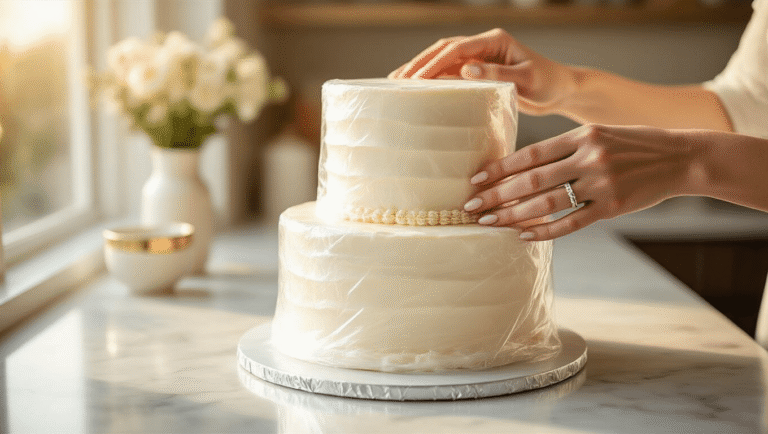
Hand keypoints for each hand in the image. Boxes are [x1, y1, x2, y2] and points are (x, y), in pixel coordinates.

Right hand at [388, 28, 577, 115]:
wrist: (561, 91)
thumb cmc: (549, 83)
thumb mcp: (527, 79)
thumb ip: (498, 74)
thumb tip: (467, 69)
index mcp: (495, 41)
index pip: (458, 49)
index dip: (435, 62)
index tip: (416, 78)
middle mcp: (484, 46)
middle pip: (444, 50)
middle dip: (419, 63)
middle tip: (397, 79)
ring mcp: (480, 58)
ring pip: (444, 60)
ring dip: (421, 69)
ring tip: (397, 82)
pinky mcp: (479, 72)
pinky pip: (450, 73)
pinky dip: (433, 79)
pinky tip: (417, 89)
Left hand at [463, 124, 698, 239]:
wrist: (679, 158)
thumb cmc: (631, 145)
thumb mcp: (598, 135)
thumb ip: (565, 148)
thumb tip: (522, 166)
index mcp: (581, 136)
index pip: (530, 153)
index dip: (500, 167)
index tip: (476, 178)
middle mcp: (588, 158)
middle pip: (531, 180)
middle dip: (496, 194)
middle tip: (470, 206)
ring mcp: (601, 184)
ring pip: (547, 202)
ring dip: (513, 214)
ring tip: (489, 222)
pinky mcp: (612, 207)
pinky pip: (571, 222)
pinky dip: (545, 230)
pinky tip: (523, 235)